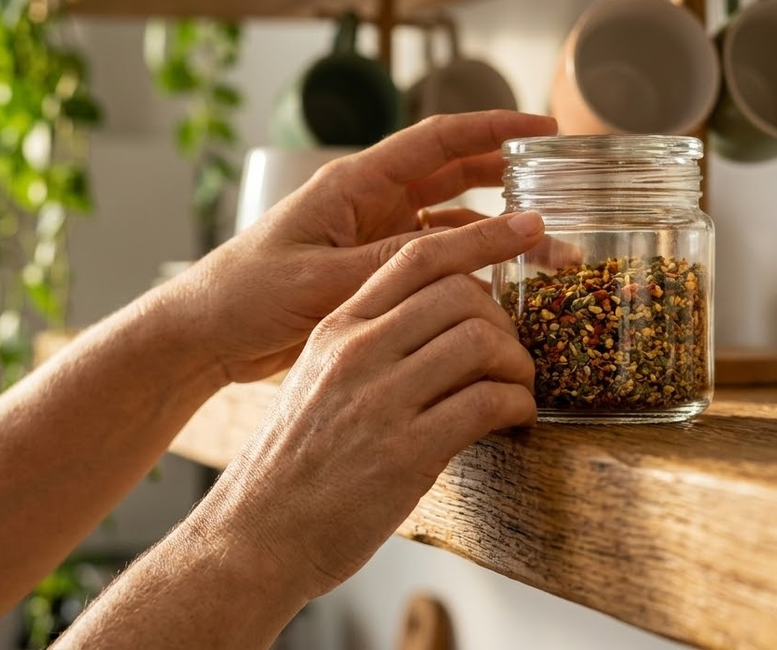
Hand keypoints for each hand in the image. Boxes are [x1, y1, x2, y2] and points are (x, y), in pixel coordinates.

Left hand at [178, 111, 556, 381]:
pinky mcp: (369, 275)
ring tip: (547, 253)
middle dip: (508, 177)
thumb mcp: (331, 277)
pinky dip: (466, 271)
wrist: (206, 336)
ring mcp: (371, 239)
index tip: (543, 126)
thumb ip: (407, 260)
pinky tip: (499, 288)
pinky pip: (431, 264)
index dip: (493, 127)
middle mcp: (369, 204)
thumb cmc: (249, 293)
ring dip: (494, 234)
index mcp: (354, 184)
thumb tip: (488, 239)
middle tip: (560, 186)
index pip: (437, 141)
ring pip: (448, 224)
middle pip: (453, 175)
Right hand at [183, 211, 544, 599]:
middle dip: (503, 320)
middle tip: (510, 354)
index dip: (478, 241)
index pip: (415, 256)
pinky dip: (517, 407)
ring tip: (517, 391)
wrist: (257, 535)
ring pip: (481, 342)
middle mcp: (356, 353)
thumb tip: (438, 330)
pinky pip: (486, 403)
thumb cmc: (292, 466)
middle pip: (460, 293)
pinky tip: (514, 422)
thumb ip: (367, 347)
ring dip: (518, 365)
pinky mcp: (406, 452)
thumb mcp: (316, 380)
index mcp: (336, 329)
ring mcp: (380, 400)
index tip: (519, 242)